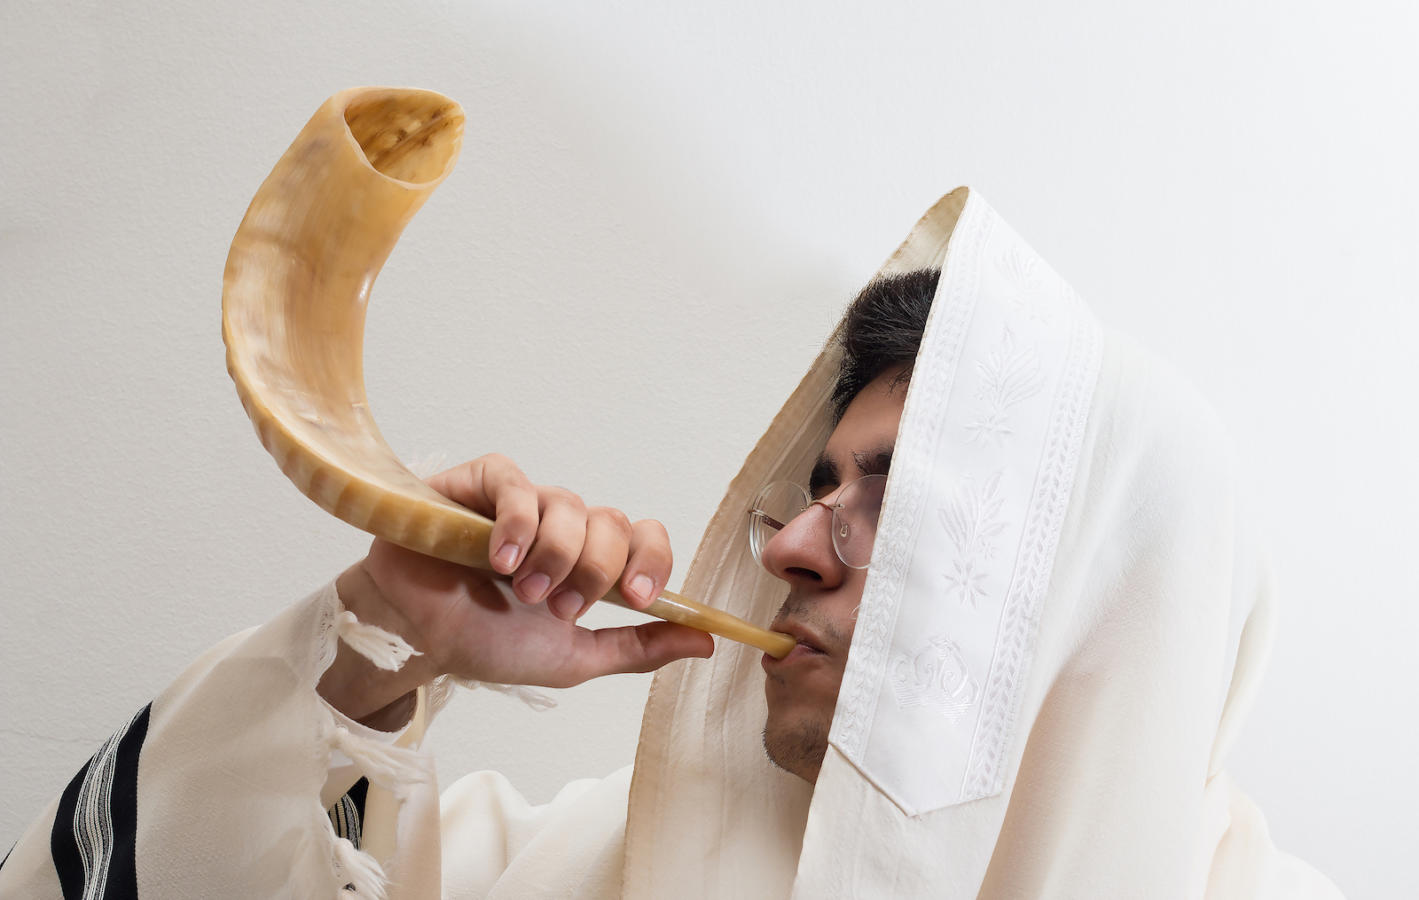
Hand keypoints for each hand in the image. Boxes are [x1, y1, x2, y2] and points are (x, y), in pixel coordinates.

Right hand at [318, 455, 714, 724]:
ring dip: (554, 554)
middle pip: (611, 521)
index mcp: (591, 561)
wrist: (416, 638)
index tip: (637, 598)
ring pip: (568, 503)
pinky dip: (517, 522)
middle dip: (594, 570)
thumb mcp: (574, 657)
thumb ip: (639, 648)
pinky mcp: (479, 483)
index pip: (645, 537)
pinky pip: (515, 482)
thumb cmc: (486, 643)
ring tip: (521, 590)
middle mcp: (563, 526)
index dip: (651, 561)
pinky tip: (500, 559)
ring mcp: (522, 502)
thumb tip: (706, 640)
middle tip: (558, 606)